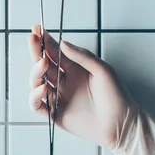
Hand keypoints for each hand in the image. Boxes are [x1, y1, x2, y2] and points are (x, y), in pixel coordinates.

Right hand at [28, 25, 136, 149]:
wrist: (122, 124)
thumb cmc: (117, 96)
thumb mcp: (103, 70)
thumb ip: (83, 56)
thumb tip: (63, 43)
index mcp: (76, 69)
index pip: (56, 52)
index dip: (45, 41)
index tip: (37, 29)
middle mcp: (65, 82)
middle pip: (43, 65)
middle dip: (36, 51)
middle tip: (33, 39)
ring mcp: (59, 98)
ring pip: (37, 83)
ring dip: (35, 73)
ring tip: (43, 66)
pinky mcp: (56, 115)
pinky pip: (38, 105)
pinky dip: (35, 97)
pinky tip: (43, 89)